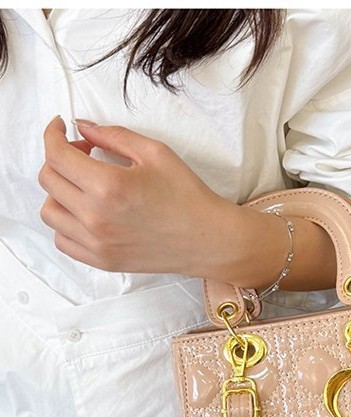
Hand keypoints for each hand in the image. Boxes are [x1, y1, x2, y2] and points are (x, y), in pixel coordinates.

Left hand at [38, 116, 245, 276]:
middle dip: (58, 158)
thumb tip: (82, 126)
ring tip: (82, 185)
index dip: (53, 134)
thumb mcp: (155, 152)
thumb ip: (113, 135)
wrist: (207, 239)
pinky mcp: (102, 261)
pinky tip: (84, 212)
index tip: (61, 127)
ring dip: (58, 192)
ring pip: (49, 212)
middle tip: (82, 153)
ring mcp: (97, 243)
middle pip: (48, 180)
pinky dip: (65, 223)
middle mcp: (96, 217)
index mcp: (108, 186)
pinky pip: (63, 241)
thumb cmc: (187, 196)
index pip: (56, 155)